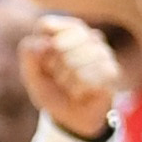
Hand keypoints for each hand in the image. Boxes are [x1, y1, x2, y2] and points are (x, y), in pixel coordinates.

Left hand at [21, 14, 122, 140]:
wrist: (73, 117)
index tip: (43, 63)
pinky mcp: (112, 69)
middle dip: (54, 66)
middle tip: (59, 77)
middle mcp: (85, 35)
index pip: (46, 25)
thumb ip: (29, 54)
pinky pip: (88, 77)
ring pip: (76, 61)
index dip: (40, 48)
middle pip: (60, 43)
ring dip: (67, 80)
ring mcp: (101, 51)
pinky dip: (79, 89)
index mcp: (62, 30)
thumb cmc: (51, 90)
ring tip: (70, 86)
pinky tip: (81, 92)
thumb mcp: (31, 75)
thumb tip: (46, 43)